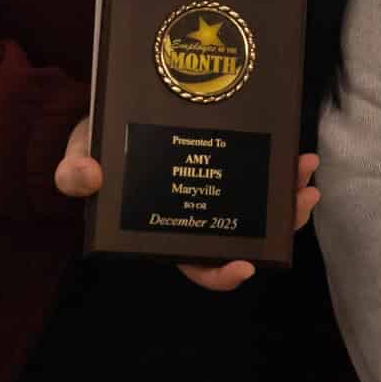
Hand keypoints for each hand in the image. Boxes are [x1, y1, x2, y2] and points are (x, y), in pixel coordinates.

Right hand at [52, 131, 316, 288]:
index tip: (245, 267)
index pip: (197, 265)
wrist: (109, 106)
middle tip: (302, 198)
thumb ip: (74, 171)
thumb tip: (88, 177)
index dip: (221, 274)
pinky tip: (296, 150)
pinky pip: (261, 168)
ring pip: (262, 203)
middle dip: (280, 223)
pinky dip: (280, 164)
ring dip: (290, 192)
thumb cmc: (95, 144)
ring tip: (306, 168)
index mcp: (164, 228)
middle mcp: (197, 213)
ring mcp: (217, 185)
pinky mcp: (229, 154)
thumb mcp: (78, 155)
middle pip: (246, 233)